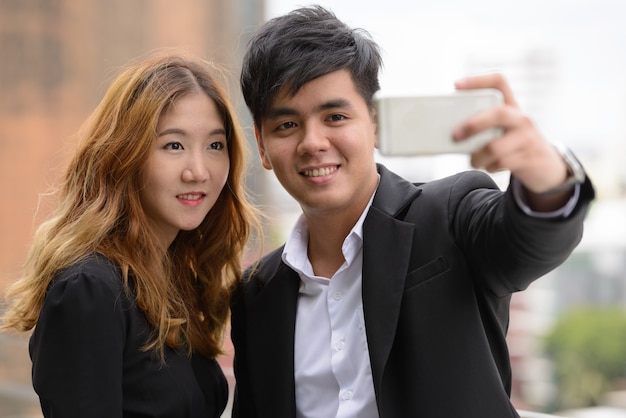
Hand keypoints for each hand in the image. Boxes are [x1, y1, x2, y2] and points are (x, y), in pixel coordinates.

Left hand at [453, 73, 568, 196]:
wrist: (547, 167)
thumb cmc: (514, 145)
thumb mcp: (503, 129)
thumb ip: (484, 126)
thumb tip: (453, 133)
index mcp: (512, 106)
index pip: (499, 82)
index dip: (478, 81)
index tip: (456, 85)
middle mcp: (521, 118)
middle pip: (498, 113)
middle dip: (473, 124)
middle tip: (456, 136)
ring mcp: (527, 138)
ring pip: (494, 147)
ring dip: (477, 156)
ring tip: (474, 160)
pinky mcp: (528, 158)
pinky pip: (499, 163)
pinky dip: (488, 166)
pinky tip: (488, 165)